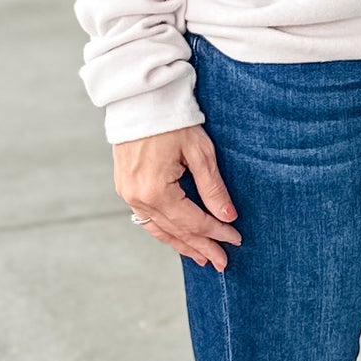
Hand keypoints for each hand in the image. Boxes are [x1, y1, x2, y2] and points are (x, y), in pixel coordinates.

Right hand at [114, 125, 241, 269]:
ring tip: (202, 257)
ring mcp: (127, 194)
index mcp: (156, 190)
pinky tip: (177, 237)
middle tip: (222, 262)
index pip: (193, 222)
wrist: (138, 98)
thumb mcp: (199, 151)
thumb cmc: (171, 119)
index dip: (216, 232)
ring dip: (182, 244)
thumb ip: (212, 187)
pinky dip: (165, 230)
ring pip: (159, 229)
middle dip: (201, 247)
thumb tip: (227, 216)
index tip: (235, 240)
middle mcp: (138, 197)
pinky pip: (146, 218)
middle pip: (175, 231)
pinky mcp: (125, 187)